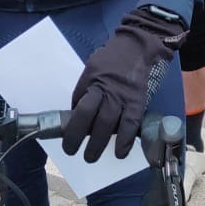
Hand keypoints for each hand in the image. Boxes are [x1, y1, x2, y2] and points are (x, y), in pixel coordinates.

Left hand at [62, 7, 184, 163]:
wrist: (136, 48)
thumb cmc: (110, 60)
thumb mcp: (90, 70)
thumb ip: (83, 91)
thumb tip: (76, 113)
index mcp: (93, 82)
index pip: (81, 107)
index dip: (72, 126)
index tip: (66, 138)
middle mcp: (109, 91)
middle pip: (93, 118)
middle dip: (81, 138)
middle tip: (72, 152)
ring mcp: (124, 97)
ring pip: (110, 124)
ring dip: (99, 144)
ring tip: (91, 157)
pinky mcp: (138, 102)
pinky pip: (131, 124)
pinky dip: (125, 140)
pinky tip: (120, 153)